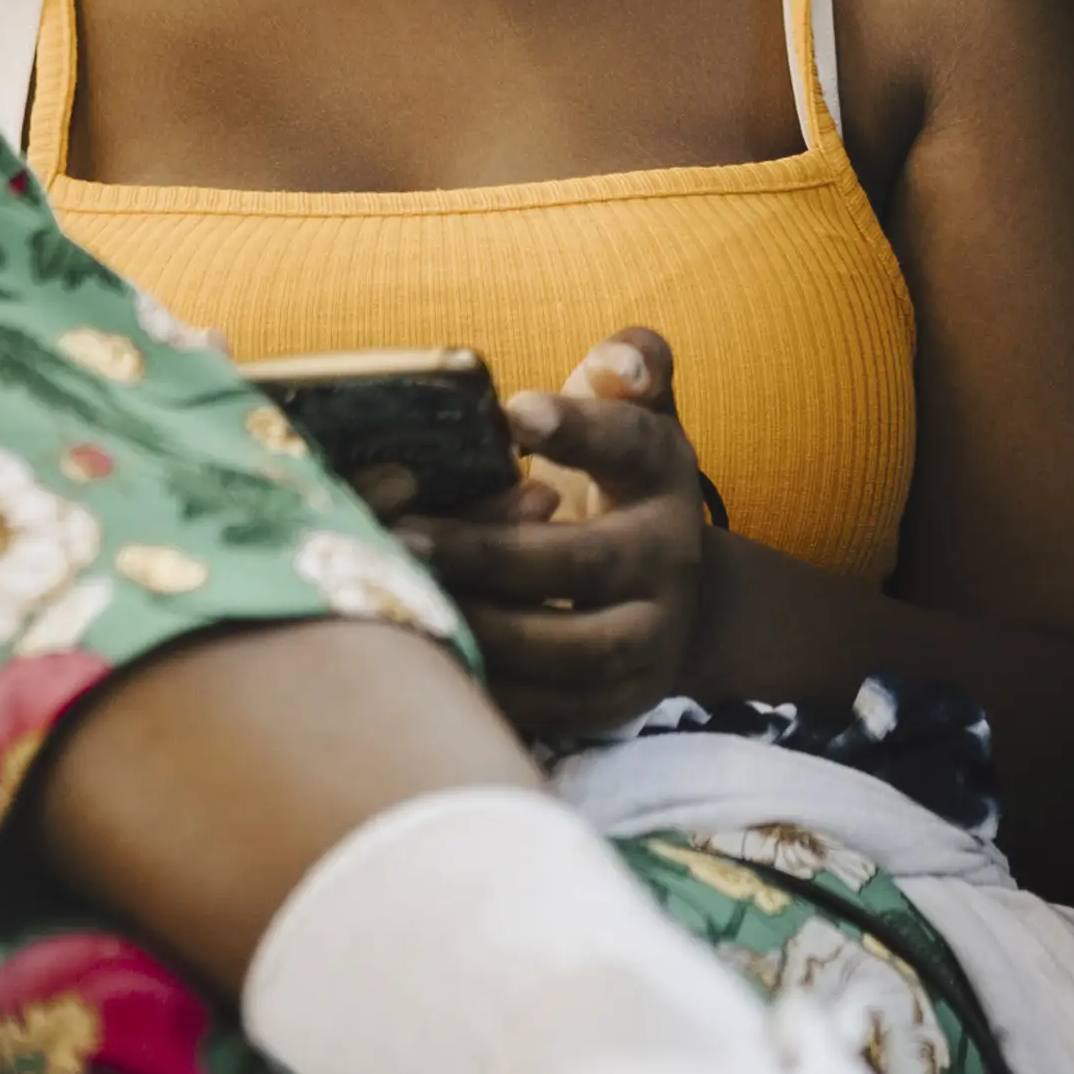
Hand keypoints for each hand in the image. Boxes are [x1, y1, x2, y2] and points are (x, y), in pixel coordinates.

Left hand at [391, 328, 713, 745]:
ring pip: (566, 652)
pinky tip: (426, 655)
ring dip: (481, 626)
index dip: (578, 429)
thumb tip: (620, 365)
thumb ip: (629, 366)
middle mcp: (667, 560)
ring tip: (404, 598)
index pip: (631, 444)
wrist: (673, 598)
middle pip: (582, 563)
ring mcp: (648, 640)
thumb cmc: (614, 487)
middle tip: (401, 535)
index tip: (513, 412)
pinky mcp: (614, 705)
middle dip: (487, 553)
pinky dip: (488, 687)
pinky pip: (547, 708)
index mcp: (662, 475)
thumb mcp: (630, 417)